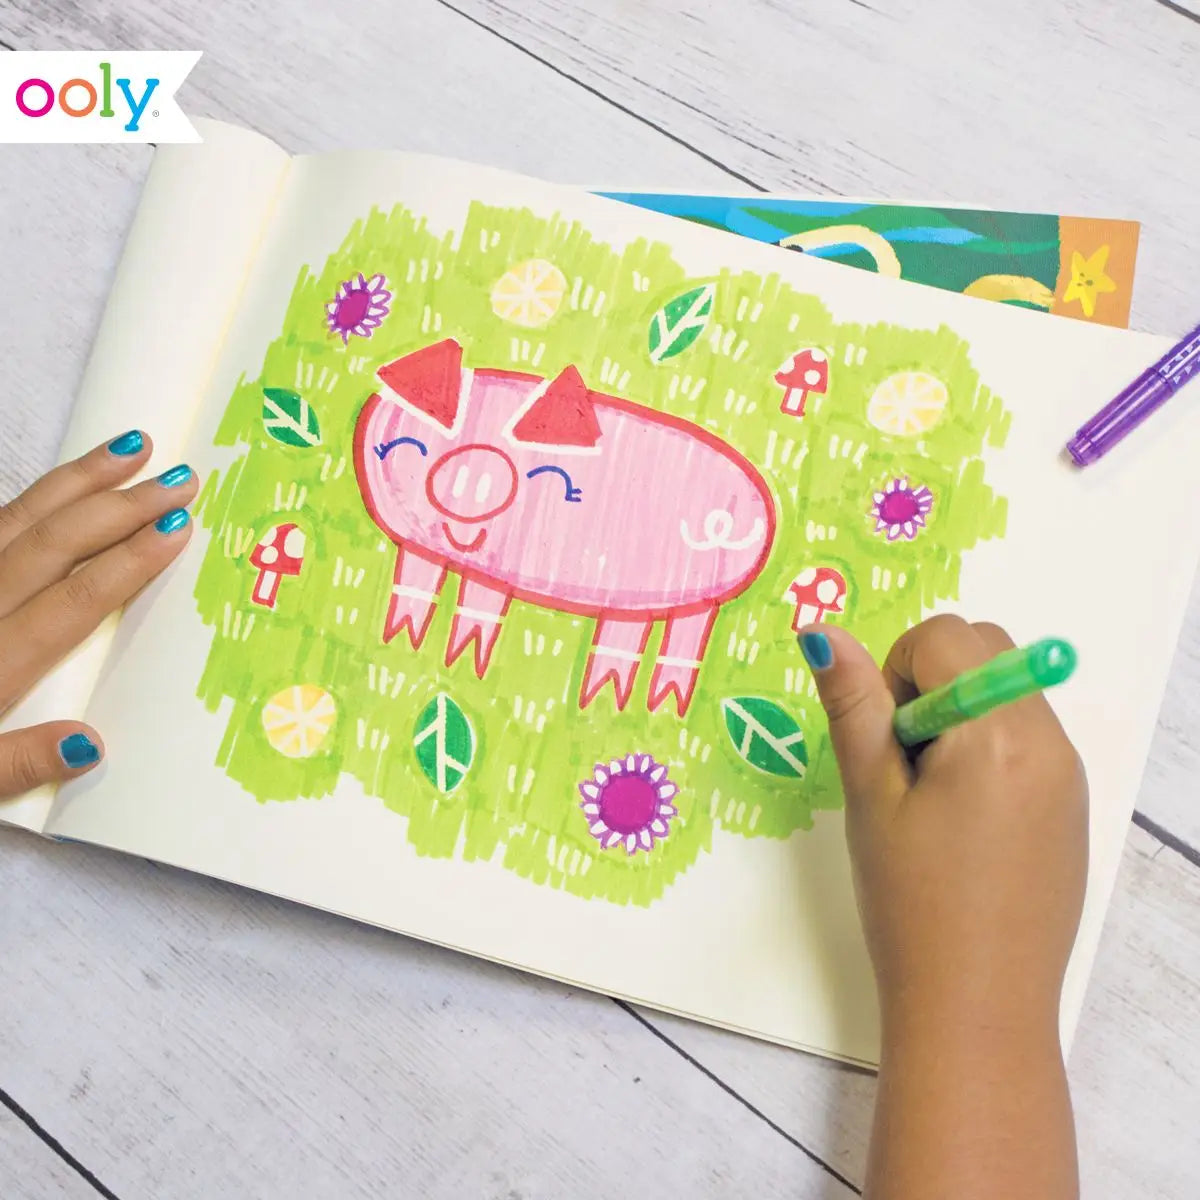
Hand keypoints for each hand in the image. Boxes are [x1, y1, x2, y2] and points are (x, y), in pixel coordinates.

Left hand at [0, 430, 196, 798]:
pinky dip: (23, 501)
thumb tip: (91, 744)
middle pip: (55, 545)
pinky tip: (49, 490)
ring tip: (128, 447)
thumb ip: (14, 764)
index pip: (77, 599)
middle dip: (122, 505)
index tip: (179, 524)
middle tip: (180, 476)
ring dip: (78, 482)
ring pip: (17, 520)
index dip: (132, 559)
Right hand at [801, 615, 1087, 1030]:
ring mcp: (1068, 774)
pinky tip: (961, 817)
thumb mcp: (870, 798)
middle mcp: (1049, 741)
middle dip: (931, 679)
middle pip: (985, 649)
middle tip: (901, 761)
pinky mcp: (1071, 805)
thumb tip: (822, 632)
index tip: (883, 739)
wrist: (976, 1007)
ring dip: (958, 710)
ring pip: (1006, 689)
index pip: (946, 636)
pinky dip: (987, 744)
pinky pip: (1029, 735)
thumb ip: (853, 705)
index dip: (896, 669)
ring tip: (928, 793)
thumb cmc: (910, 903)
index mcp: (999, 733)